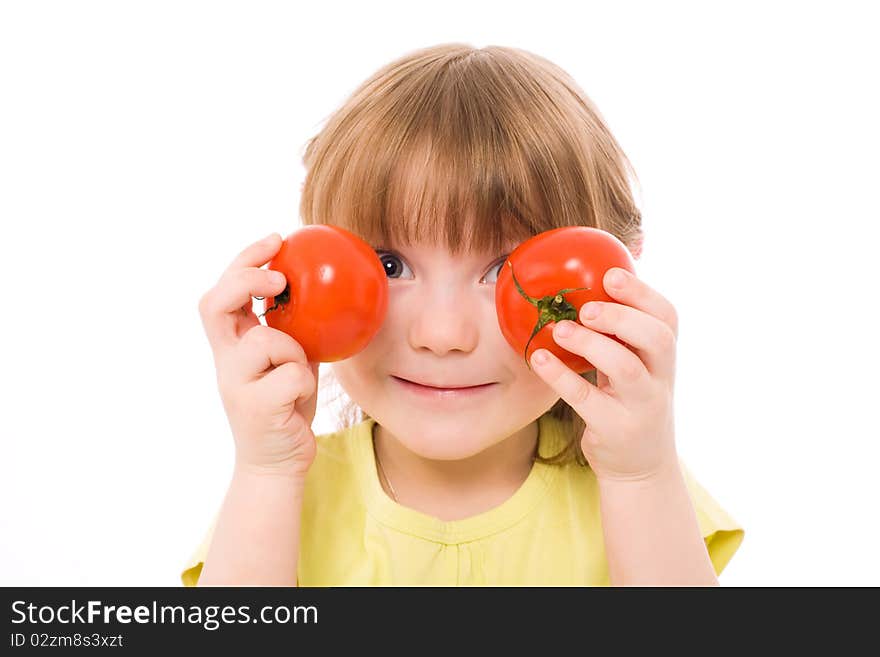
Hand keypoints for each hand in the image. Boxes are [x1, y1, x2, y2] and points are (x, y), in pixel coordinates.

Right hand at [198, 233, 319, 479]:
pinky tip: (297, 402)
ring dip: (292, 349)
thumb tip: (327, 286)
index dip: (243, 261)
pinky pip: (292, 375)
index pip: (222, 292)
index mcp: (231, 344)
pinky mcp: (254, 407)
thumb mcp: (292, 357)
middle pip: (215, 303)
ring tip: (296, 373)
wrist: (279, 462)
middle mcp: (224, 360)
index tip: (275, 240)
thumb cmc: (287, 405)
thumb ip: (294, 327)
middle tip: (278, 275)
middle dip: (246, 278)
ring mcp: (234, 383)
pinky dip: (305, 382)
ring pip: (265, 339)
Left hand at [529, 267, 678, 483]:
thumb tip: (586, 285)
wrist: (641, 467)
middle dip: (621, 316)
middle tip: (584, 308)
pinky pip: (587, 399)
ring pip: (625, 368)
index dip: (642, 294)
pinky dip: (561, 376)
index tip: (611, 274)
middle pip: (656, 339)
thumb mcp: (636, 367)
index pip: (667, 317)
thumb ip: (622, 335)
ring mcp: (641, 406)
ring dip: (591, 344)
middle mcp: (660, 379)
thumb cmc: (630, 402)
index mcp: (664, 357)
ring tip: (559, 330)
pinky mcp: (615, 429)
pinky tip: (538, 357)